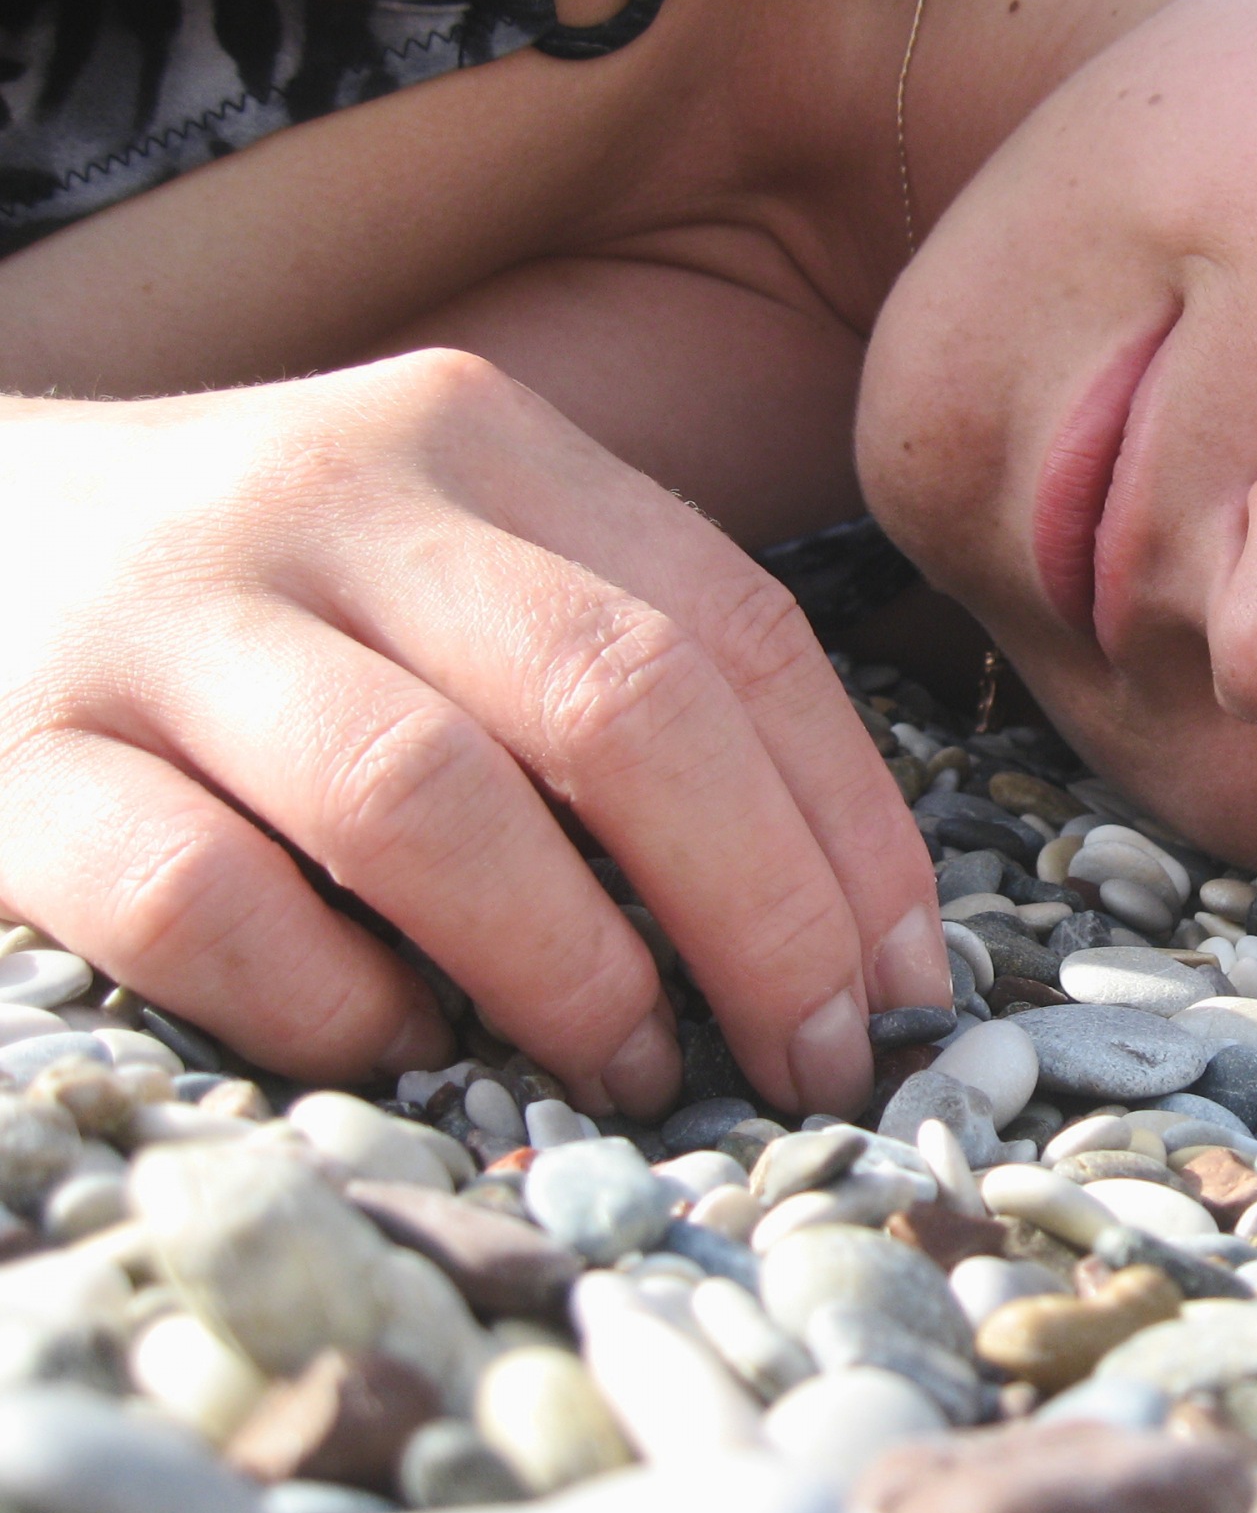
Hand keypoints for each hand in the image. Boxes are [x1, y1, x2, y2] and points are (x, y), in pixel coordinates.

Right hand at [0, 351, 946, 1117]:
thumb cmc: (268, 599)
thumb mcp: (458, 566)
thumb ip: (620, 680)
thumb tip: (839, 925)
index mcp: (484, 442)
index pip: (737, 633)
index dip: (852, 829)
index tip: (909, 989)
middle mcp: (334, 498)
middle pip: (619, 705)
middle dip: (758, 912)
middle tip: (811, 1061)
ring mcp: (160, 619)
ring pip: (423, 800)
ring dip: (566, 967)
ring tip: (625, 1070)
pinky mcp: (6, 755)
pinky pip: (196, 899)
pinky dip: (327, 1002)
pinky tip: (389, 1043)